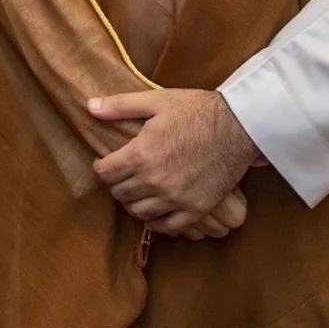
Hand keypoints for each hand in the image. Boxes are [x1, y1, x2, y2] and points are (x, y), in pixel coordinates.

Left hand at [89, 89, 260, 233]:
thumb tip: (90, 106)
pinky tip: (155, 210)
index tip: (105, 162)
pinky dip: (155, 221)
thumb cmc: (196, 110)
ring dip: (132, 202)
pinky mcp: (195, 209)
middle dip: (115, 183)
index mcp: (141, 154)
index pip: (105, 172)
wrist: (238, 126)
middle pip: (119, 193)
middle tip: (120, 175)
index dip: (101, 166)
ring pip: (138, 212)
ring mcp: (176, 198)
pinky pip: (166, 226)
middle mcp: (155, 181)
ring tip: (135, 190)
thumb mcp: (156, 101)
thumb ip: (120, 106)